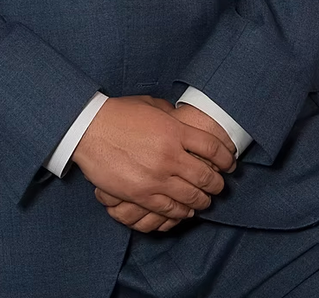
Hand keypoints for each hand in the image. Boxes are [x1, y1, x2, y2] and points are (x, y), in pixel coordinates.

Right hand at [71, 95, 233, 232]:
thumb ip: (170, 116)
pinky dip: (183, 212)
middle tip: (220, 185)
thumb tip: (183, 120)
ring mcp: (156, 177)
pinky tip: (186, 210)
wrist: (88, 129)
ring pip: (192, 197)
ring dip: (203, 200)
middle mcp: (170, 155)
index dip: (226, 157)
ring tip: (205, 200)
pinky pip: (171, 209)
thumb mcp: (149, 106)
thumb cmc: (118, 114)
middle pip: (207, 176)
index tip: (230, 162)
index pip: (212, 147)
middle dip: (218, 184)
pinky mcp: (142, 194)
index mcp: (174, 130)